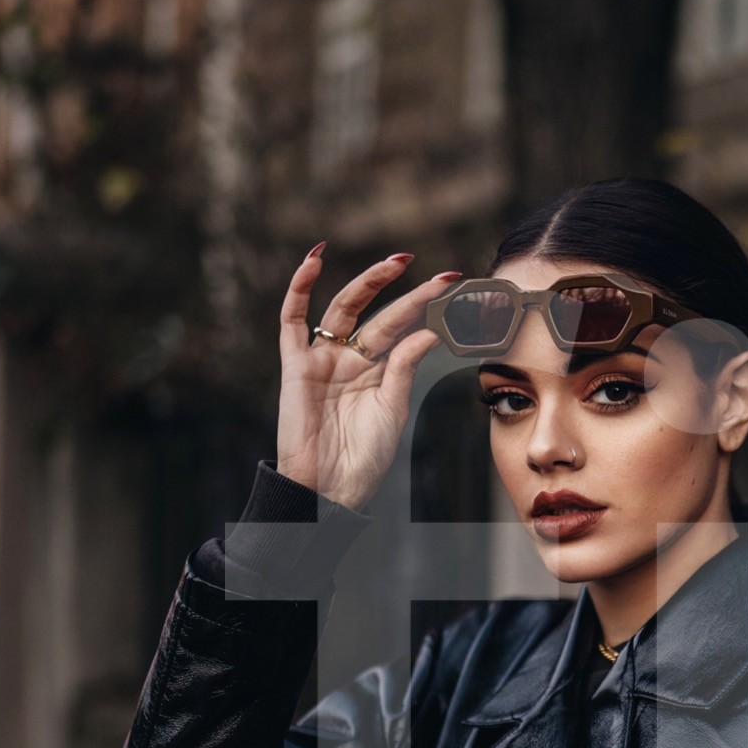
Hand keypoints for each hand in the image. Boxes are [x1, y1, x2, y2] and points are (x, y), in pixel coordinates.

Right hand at [276, 245, 457, 511]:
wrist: (330, 487)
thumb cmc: (364, 456)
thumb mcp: (393, 407)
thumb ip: (405, 366)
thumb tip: (429, 330)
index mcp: (377, 371)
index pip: (403, 329)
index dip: (426, 309)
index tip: (455, 289)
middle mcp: (350, 359)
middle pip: (378, 313)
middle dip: (407, 292)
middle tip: (440, 276)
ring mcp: (322, 358)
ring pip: (343, 307)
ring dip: (368, 282)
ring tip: (397, 263)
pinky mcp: (295, 364)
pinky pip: (291, 319)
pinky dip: (299, 288)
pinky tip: (315, 260)